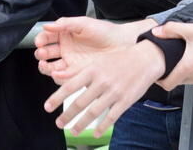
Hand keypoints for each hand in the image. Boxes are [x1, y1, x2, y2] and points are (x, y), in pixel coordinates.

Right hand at [34, 16, 155, 82]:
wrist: (123, 44)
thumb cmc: (105, 31)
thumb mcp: (84, 24)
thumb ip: (65, 24)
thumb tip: (46, 25)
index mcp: (65, 35)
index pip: (47, 38)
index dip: (41, 40)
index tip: (39, 42)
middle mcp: (66, 49)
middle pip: (47, 54)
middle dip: (41, 54)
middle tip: (42, 54)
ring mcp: (72, 62)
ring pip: (53, 67)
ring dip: (45, 67)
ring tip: (45, 65)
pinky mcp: (79, 74)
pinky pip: (65, 77)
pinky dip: (58, 76)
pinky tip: (56, 73)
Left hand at [44, 39, 164, 136]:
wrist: (145, 58)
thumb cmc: (120, 59)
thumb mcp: (97, 61)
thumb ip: (80, 71)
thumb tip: (59, 76)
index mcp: (92, 70)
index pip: (69, 86)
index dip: (56, 98)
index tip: (48, 107)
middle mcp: (101, 81)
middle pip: (79, 102)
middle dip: (67, 116)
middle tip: (59, 123)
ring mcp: (114, 92)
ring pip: (94, 112)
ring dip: (81, 124)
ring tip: (74, 131)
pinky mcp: (125, 100)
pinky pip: (111, 117)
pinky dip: (102, 127)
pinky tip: (96, 133)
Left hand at [151, 22, 192, 88]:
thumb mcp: (191, 30)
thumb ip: (171, 30)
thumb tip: (156, 32)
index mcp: (188, 68)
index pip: (167, 84)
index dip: (159, 80)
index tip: (157, 73)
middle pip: (177, 81)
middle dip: (171, 73)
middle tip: (169, 62)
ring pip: (188, 80)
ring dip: (184, 73)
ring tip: (183, 59)